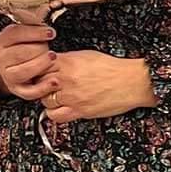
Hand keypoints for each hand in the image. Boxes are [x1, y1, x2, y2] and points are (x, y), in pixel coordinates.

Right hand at [0, 12, 56, 101]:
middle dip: (38, 49)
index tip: (50, 32)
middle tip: (48, 47)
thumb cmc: (27, 46)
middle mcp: (2, 59)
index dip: (34, 33)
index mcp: (3, 41)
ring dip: (40, 65)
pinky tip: (55, 81)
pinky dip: (43, 88)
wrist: (20, 66)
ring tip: (52, 58)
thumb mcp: (27, 31)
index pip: (15, 34)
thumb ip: (32, 21)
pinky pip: (29, 92)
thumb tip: (40, 9)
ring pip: (22, 72)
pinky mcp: (18, 90)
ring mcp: (9, 76)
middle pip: (20, 53)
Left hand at [40, 50, 154, 124]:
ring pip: (44, 100)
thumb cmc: (114, 69)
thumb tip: (54, 63)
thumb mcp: (87, 55)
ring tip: (57, 96)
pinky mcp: (79, 111)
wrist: (133, 82)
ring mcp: (72, 96)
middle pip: (38, 83)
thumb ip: (67, 59)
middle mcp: (67, 79)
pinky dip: (54, 113)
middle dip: (41, 84)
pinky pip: (55, 116)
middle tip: (48, 85)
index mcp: (68, 62)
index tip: (40, 72)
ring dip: (48, 99)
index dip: (38, 69)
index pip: (38, 66)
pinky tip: (61, 108)